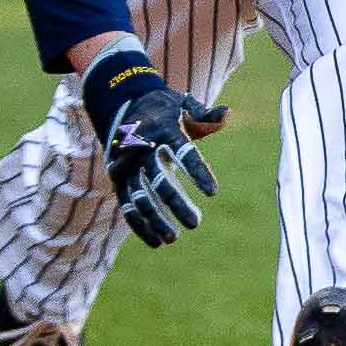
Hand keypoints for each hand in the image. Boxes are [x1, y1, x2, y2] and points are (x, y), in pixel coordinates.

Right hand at [83, 50, 229, 246]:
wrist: (122, 104)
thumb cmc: (164, 109)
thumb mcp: (184, 104)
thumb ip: (205, 115)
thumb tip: (226, 115)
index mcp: (163, 129)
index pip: (183, 152)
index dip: (197, 172)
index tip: (213, 192)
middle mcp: (142, 148)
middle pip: (158, 180)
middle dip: (176, 204)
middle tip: (195, 223)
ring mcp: (127, 165)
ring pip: (139, 197)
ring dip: (155, 219)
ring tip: (173, 237)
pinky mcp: (119, 179)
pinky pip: (127, 205)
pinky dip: (139, 225)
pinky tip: (156, 242)